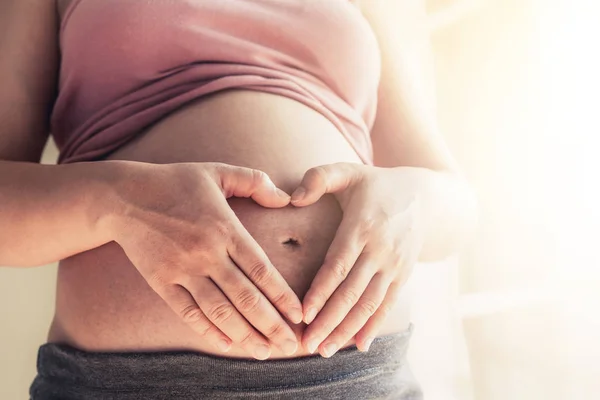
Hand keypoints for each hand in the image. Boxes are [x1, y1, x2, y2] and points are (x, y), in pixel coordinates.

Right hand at [105, 162, 302, 359]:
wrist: (123, 196)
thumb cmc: (175, 182)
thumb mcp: (218, 171)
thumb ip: (255, 181)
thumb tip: (286, 198)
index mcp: (225, 228)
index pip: (261, 270)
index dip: (282, 296)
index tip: (299, 315)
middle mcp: (206, 253)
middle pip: (245, 297)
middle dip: (271, 325)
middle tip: (290, 346)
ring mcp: (182, 270)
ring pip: (219, 310)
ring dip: (244, 334)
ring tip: (264, 352)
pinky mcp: (160, 281)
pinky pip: (187, 312)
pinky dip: (206, 330)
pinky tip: (225, 345)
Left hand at [291, 163, 426, 356]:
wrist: (426, 197)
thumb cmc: (377, 184)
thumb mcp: (349, 172)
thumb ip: (319, 178)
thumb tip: (293, 198)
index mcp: (362, 226)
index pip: (338, 265)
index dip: (321, 291)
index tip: (304, 315)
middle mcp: (380, 249)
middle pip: (352, 292)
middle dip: (329, 321)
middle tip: (307, 345)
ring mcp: (395, 265)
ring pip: (369, 304)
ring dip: (347, 329)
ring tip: (326, 350)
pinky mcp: (404, 275)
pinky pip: (388, 304)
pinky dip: (374, 326)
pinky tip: (359, 346)